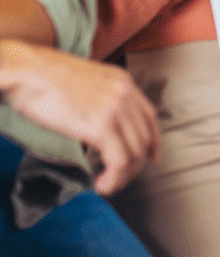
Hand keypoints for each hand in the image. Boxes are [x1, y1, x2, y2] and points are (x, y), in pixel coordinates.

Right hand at [0, 40, 160, 194]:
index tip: (150, 157)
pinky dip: (114, 179)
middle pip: (143, 138)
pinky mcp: (101, 126)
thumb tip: (101, 124)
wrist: (30, 72)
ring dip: (123, 176)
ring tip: (107, 184)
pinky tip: (102, 184)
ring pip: (134, 153)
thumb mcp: (86, 82)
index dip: (153, 141)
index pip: (150, 116)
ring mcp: (115, 109)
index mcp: (123, 81)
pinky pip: (119, 161)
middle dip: (134, 164)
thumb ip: (101, 99)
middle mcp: (125, 93)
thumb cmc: (46, 78)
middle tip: (119, 178)